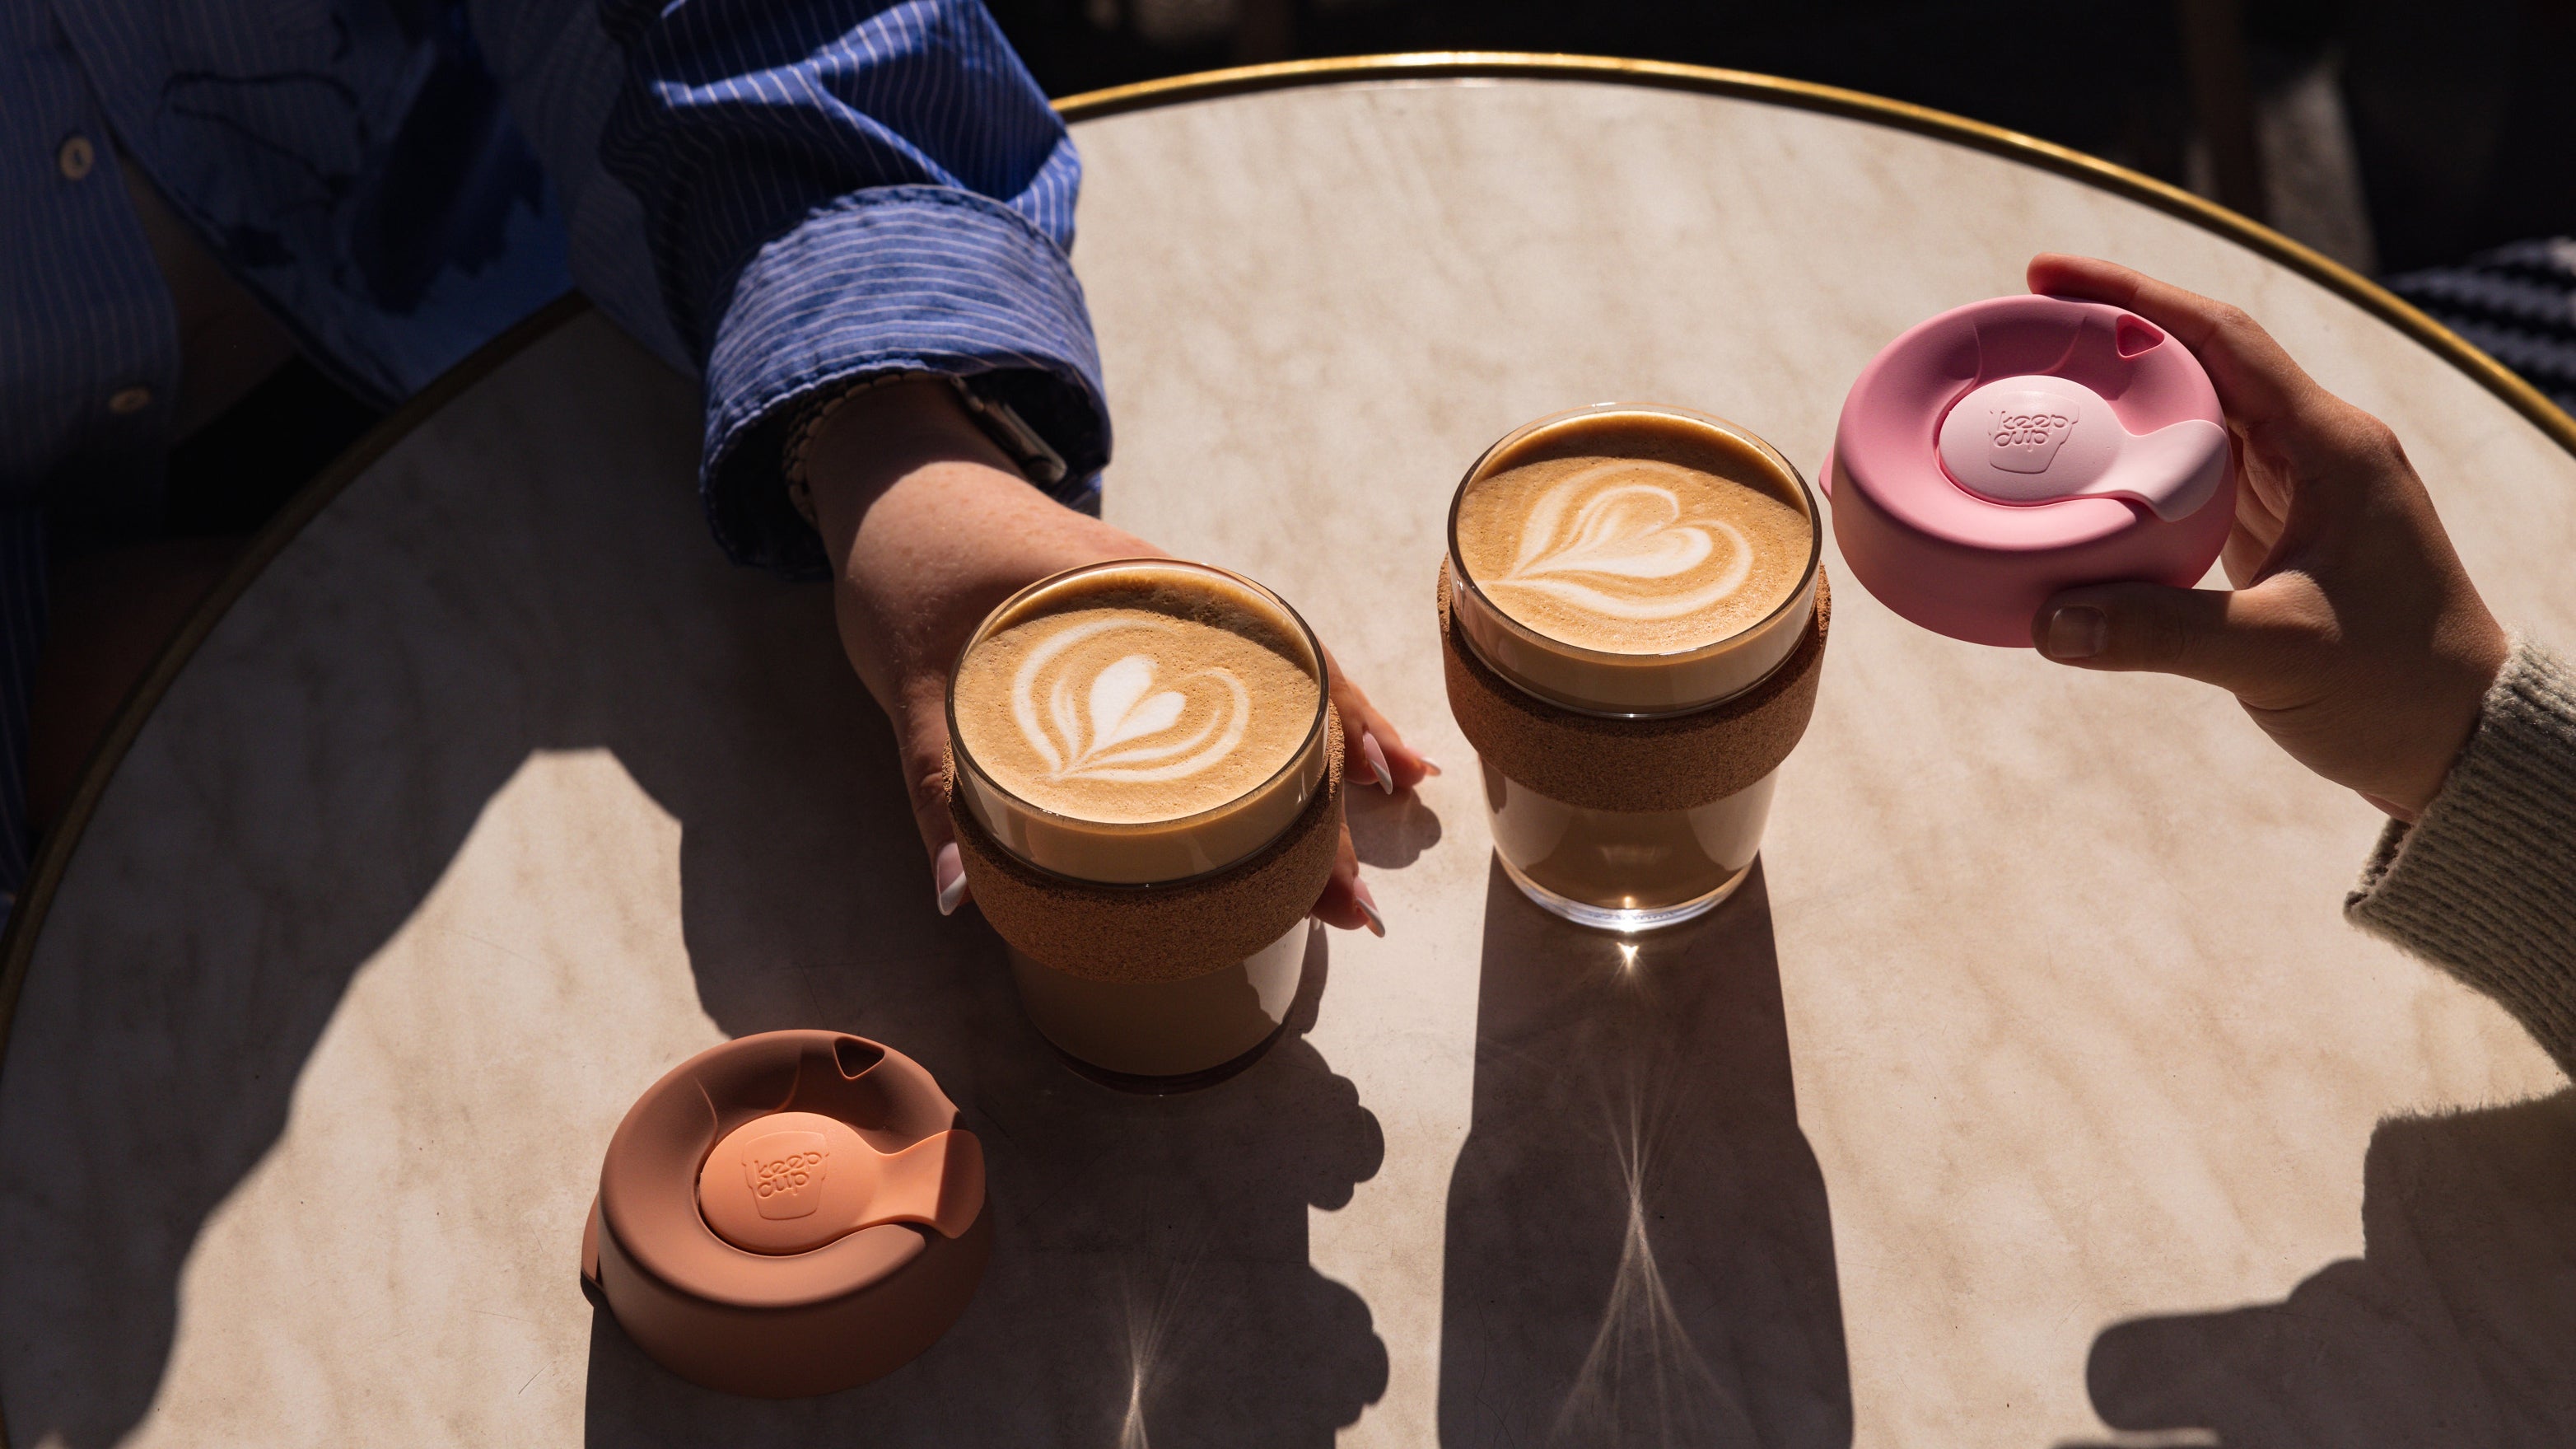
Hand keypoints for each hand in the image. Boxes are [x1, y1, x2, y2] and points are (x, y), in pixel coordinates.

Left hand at [802, 380, 1431, 929]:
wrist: (897, 480)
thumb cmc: (905, 566)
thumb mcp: (908, 679)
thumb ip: (939, 786)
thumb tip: (963, 895)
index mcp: (1124, 595)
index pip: (1244, 675)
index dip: (1307, 753)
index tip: (1348, 824)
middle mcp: (1169, 591)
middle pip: (1279, 690)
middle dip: (1327, 796)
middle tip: (1355, 900)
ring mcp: (1173, 600)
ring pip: (1281, 671)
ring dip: (1340, 741)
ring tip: (1402, 809)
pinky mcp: (1161, 614)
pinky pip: (1250, 662)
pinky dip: (1300, 708)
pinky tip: (1339, 756)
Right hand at [2024, 255, 2508, 820]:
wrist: (2458, 740)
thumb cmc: (2394, 689)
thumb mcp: (2275, 656)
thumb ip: (2160, 633)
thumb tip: (2047, 619)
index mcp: (2332, 446)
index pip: (2223, 335)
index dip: (2132, 295)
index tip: (2047, 274)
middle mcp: (2317, 450)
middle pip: (2199, 361)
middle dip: (2107, 338)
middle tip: (2017, 335)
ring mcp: (2297, 489)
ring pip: (2193, 415)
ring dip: (2117, 399)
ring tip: (2030, 391)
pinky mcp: (2278, 532)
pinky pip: (2193, 474)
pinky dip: (2133, 464)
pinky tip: (2078, 474)